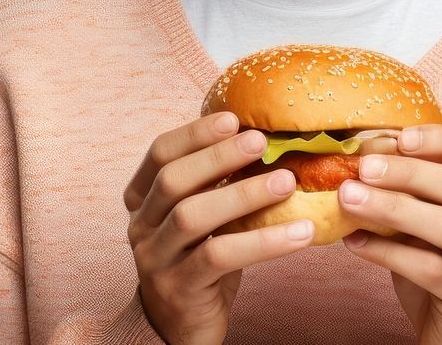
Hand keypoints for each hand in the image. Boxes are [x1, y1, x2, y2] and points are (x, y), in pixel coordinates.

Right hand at [123, 112, 315, 344]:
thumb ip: (218, 178)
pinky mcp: (180, 289)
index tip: (233, 118)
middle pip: (172, 180)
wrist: (179, 326)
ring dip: (243, 195)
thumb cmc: (200, 255)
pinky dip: (263, 241)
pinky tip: (299, 233)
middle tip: (261, 142)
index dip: (195, 133)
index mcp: (143, 197)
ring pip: (193, 217)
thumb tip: (268, 135)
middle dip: (218, 156)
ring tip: (287, 182)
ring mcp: (155, 259)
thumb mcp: (205, 212)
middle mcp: (141, 225)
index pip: (160, 153)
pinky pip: (220, 257)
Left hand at [338, 124, 441, 344]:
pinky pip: (432, 271)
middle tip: (365, 168)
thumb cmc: (441, 260)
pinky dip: (388, 253)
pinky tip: (356, 242)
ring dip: (395, 209)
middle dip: (411, 173)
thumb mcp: (433, 217)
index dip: (441, 140)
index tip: (400, 137)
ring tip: (350, 199)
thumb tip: (366, 152)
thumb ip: (415, 188)